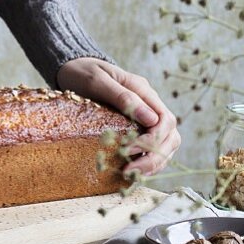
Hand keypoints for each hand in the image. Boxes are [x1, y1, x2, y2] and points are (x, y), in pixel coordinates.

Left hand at [55, 57, 180, 175]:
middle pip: (171, 136)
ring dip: (153, 163)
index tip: (128, 150)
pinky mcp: (136, 126)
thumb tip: (150, 119)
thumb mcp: (97, 80)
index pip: (165, 120)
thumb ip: (123, 97)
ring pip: (167, 145)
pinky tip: (134, 172)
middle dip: (154, 157)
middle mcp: (150, 104)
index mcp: (144, 91)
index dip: (152, 140)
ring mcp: (145, 115)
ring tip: (132, 175)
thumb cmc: (82, 72)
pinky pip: (153, 148)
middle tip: (130, 170)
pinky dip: (147, 162)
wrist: (72, 68)